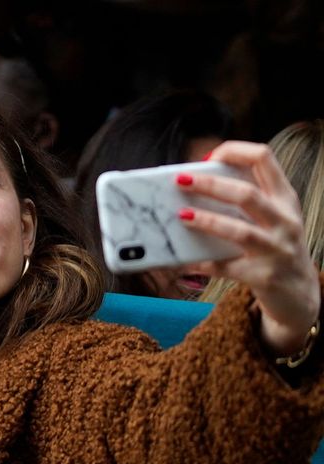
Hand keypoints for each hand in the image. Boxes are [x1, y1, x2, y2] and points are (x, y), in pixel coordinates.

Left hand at [180, 141, 320, 355]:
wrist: (300, 294)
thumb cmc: (276, 248)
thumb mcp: (273, 219)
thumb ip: (247, 200)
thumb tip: (197, 184)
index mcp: (285, 199)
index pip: (265, 159)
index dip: (235, 152)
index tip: (209, 156)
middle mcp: (285, 221)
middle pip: (247, 194)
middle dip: (211, 185)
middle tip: (181, 181)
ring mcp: (276, 250)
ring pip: (239, 231)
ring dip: (207, 222)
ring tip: (182, 216)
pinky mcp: (263, 277)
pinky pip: (225, 268)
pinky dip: (201, 264)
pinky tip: (181, 261)